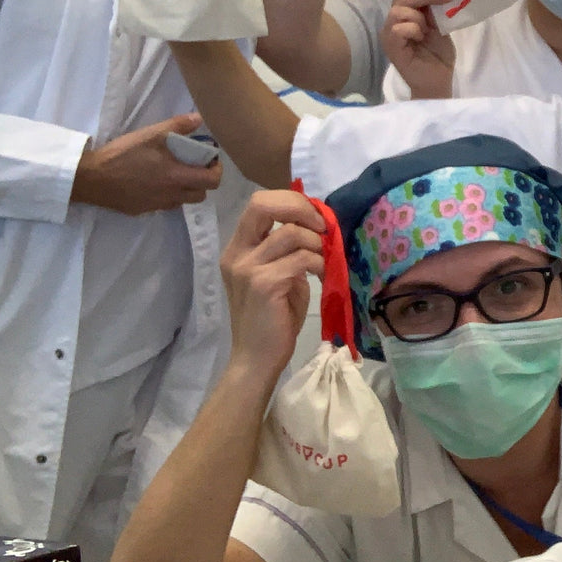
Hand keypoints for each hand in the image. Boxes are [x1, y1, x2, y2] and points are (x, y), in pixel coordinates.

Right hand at [71, 113, 224, 214]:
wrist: (91, 178)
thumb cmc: (123, 154)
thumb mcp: (151, 134)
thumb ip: (178, 126)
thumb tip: (199, 119)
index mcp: (177, 177)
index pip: (212, 181)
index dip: (217, 170)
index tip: (210, 160)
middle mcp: (171, 195)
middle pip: (201, 194)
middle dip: (203, 180)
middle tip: (194, 165)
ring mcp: (157, 206)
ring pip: (183, 201)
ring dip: (186, 188)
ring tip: (175, 172)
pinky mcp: (142, 210)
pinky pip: (165, 205)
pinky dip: (168, 194)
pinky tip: (155, 181)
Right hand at [220, 190, 326, 381]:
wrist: (257, 359)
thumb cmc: (272, 320)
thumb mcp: (280, 276)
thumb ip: (291, 251)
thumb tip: (319, 227)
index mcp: (238, 249)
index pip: (258, 203)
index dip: (291, 202)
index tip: (315, 218)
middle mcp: (237, 254)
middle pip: (263, 204)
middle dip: (300, 208)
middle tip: (322, 227)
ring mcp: (247, 268)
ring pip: (291, 233)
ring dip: (317, 243)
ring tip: (325, 262)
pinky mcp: (263, 284)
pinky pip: (301, 258)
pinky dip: (320, 263)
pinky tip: (323, 276)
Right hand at [381, 0, 459, 97]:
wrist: (439, 79)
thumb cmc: (438, 53)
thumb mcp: (440, 24)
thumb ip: (436, 7)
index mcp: (405, 12)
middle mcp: (393, 20)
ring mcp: (390, 34)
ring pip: (398, 10)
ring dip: (419, 15)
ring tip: (429, 28)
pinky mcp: (391, 47)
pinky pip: (398, 28)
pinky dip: (413, 28)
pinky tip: (421, 37)